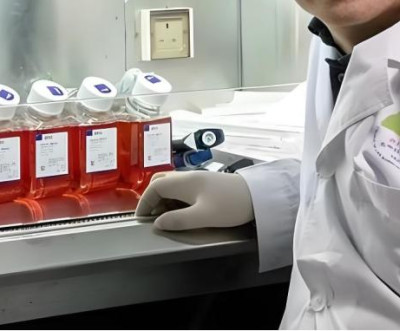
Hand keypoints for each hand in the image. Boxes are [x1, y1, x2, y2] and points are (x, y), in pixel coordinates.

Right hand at [135, 170, 254, 229]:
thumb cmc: (231, 205)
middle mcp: (189, 177)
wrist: (258, 196)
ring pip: (173, 185)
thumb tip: (158, 223)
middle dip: (153, 198)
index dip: (144, 202)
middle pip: (161, 182)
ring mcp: (199, 179)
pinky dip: (176, 199)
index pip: (155, 187)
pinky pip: (183, 188)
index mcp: (185, 182)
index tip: (141, 218)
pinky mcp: (207, 184)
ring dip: (165, 199)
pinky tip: (182, 211)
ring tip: (166, 217)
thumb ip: (178, 220)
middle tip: (152, 217)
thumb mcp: (203, 217)